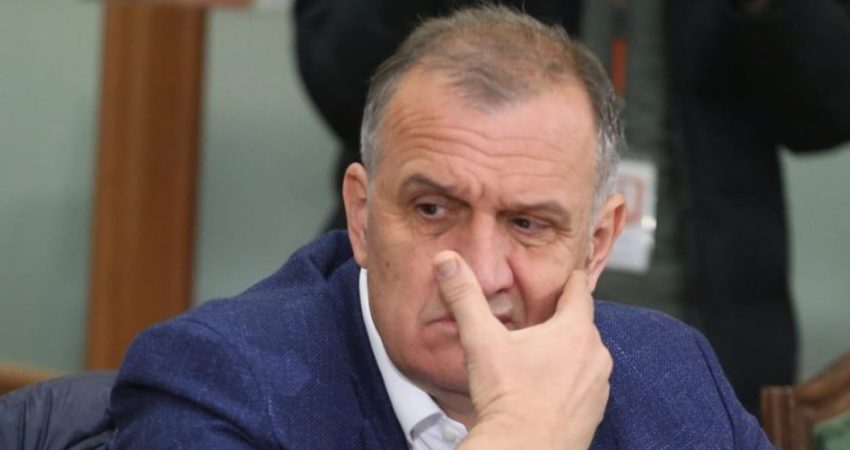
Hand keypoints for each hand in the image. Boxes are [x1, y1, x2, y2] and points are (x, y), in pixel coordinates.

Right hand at [433, 251, 611, 449]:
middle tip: (535, 323)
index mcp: (574, 331)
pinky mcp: (595, 410)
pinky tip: (544, 388)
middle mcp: (596, 355)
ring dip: (566, 353)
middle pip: (581, 324)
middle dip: (560, 321)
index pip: (580, 290)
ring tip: (536, 359)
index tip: (565, 274)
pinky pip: (585, 384)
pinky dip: (569, 381)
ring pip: (585, 355)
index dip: (569, 279)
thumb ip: (465, 297)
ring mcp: (599, 385)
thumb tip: (447, 262)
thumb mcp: (481, 340)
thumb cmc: (507, 399)